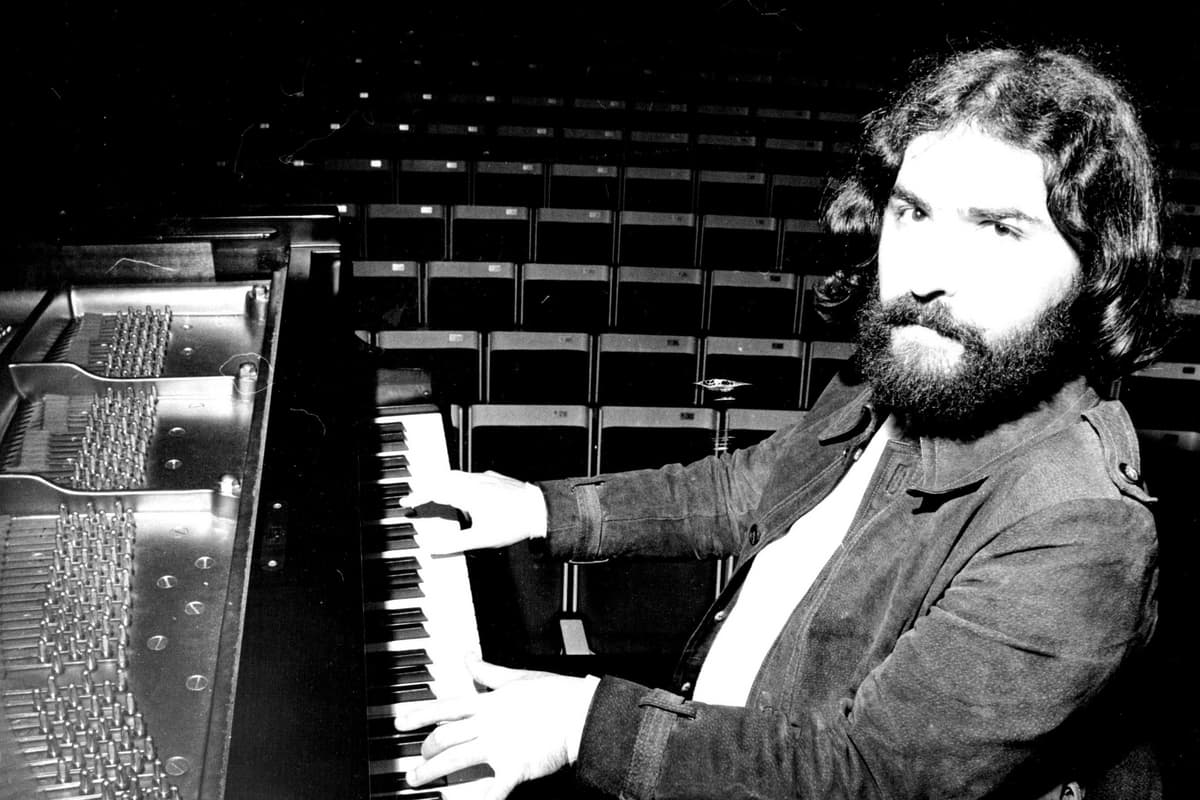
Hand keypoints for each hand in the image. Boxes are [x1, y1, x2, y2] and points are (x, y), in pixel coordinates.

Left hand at [394, 657, 599, 799]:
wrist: (580, 713)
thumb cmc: (554, 694)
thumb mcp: (517, 677)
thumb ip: (487, 671)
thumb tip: (468, 657)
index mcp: (488, 702)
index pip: (446, 708)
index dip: (420, 715)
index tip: (401, 724)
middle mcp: (488, 724)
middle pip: (445, 738)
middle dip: (424, 751)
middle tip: (415, 762)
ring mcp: (499, 747)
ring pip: (455, 761)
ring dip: (432, 773)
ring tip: (417, 781)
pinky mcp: (514, 768)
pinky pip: (489, 789)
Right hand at [402, 470, 547, 552]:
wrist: (541, 510)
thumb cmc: (514, 523)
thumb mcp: (481, 539)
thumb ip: (454, 544)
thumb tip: (432, 548)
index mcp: (468, 493)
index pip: (435, 490)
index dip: (417, 496)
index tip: (406, 503)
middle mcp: (475, 481)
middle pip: (442, 478)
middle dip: (426, 487)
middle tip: (416, 497)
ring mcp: (485, 478)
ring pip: (456, 475)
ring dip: (442, 482)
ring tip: (435, 494)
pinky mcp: (495, 478)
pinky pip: (470, 476)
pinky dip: (458, 482)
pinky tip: (462, 491)